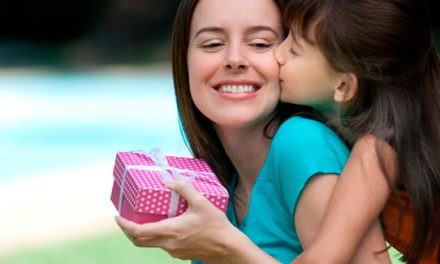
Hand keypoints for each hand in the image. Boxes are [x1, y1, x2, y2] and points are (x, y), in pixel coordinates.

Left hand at [114, 180, 235, 261]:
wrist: (227, 247)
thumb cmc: (216, 225)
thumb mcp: (201, 202)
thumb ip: (184, 188)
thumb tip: (169, 180)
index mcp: (170, 230)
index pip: (138, 231)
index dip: (124, 225)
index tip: (117, 217)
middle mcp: (168, 243)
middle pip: (139, 241)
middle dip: (128, 231)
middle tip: (124, 220)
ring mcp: (173, 251)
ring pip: (150, 244)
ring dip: (142, 234)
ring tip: (142, 220)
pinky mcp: (179, 254)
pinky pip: (162, 245)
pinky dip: (155, 236)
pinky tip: (163, 226)